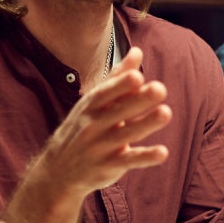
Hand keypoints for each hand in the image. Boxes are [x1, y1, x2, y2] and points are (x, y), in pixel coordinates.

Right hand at [25, 47, 170, 197]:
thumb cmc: (82, 128)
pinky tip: (163, 152)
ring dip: (146, 124)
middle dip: (138, 100)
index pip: (106, 93)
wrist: (57, 171)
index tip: (137, 76)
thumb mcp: (94, 103)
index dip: (120, 85)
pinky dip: (145, 157)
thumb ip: (118, 78)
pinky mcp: (109, 166)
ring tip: (166, 113)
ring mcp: (100, 147)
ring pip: (125, 134)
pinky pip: (128, 160)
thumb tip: (137, 52)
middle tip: (160, 89)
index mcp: (91, 105)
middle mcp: (93, 125)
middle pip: (118, 111)